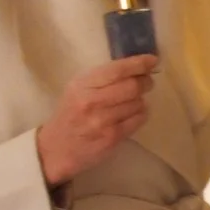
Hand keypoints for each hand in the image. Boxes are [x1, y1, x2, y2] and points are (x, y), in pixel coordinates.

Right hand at [36, 54, 155, 185]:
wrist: (57, 148)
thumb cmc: (70, 114)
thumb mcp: (78, 89)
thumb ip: (102, 78)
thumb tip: (136, 67)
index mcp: (82, 85)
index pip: (116, 70)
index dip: (138, 64)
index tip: (152, 60)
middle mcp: (92, 101)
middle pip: (132, 86)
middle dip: (145, 82)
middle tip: (147, 83)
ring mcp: (103, 121)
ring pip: (138, 103)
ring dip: (140, 100)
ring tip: (132, 102)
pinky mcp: (112, 138)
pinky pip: (138, 120)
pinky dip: (140, 114)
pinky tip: (132, 114)